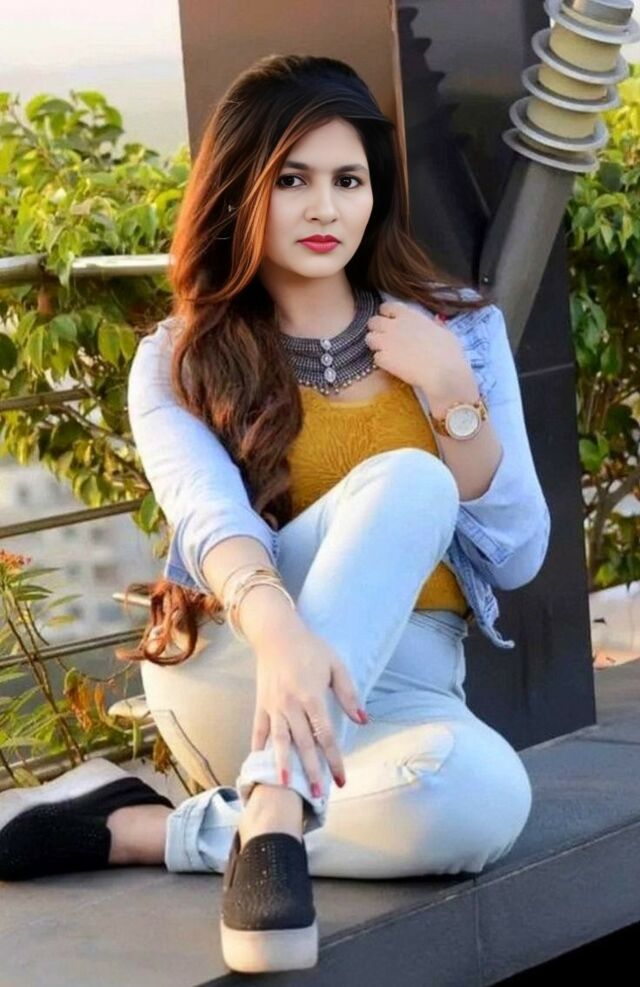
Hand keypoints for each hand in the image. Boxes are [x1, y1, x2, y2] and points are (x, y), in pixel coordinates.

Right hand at [250, 622, 365, 793]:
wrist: (277, 633)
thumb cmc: (311, 648)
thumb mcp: (336, 665)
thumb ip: (349, 694)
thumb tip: (363, 720)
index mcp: (312, 696)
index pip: (325, 735)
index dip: (334, 759)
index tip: (341, 780)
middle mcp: (291, 705)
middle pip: (302, 743)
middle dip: (311, 770)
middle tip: (317, 794)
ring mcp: (273, 705)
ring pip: (278, 740)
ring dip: (283, 764)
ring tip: (285, 787)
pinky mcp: (261, 703)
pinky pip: (259, 729)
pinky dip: (258, 747)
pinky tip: (260, 764)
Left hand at [365, 299, 470, 394]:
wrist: (443, 373)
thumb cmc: (449, 352)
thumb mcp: (445, 332)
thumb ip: (434, 326)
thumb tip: (434, 323)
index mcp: (409, 315)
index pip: (386, 307)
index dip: (386, 314)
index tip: (390, 321)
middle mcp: (394, 325)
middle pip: (373, 322)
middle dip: (377, 329)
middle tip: (385, 339)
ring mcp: (386, 342)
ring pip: (369, 338)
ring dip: (375, 345)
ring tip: (385, 353)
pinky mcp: (383, 359)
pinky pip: (375, 358)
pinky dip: (381, 362)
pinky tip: (391, 366)